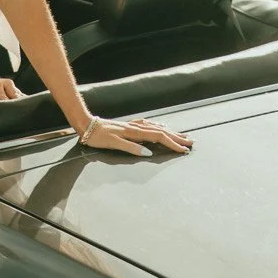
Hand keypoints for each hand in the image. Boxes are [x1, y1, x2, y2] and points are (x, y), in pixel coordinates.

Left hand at [78, 114, 192, 157]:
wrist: (86, 124)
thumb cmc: (97, 136)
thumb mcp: (112, 143)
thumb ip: (130, 148)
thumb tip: (148, 153)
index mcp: (134, 133)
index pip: (159, 137)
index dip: (172, 144)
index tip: (183, 149)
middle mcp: (136, 127)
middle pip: (161, 131)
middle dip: (177, 137)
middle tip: (191, 142)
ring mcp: (133, 125)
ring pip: (156, 127)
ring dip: (170, 132)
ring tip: (181, 135)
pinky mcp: (129, 125)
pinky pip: (148, 125)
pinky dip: (158, 126)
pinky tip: (161, 126)